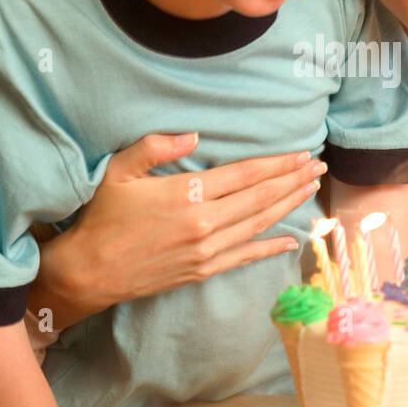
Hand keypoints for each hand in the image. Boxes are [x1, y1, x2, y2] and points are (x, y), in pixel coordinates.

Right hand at [31, 133, 326, 327]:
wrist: (90, 271)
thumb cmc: (102, 217)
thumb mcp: (119, 171)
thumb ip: (155, 146)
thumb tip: (194, 135)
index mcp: (187, 195)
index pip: (245, 175)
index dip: (277, 164)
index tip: (300, 154)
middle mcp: (204, 224)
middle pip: (260, 198)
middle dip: (292, 181)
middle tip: (317, 167)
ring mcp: (206, 251)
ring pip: (258, 224)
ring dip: (288, 207)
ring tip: (310, 190)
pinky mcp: (202, 271)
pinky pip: (245, 257)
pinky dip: (270, 247)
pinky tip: (290, 239)